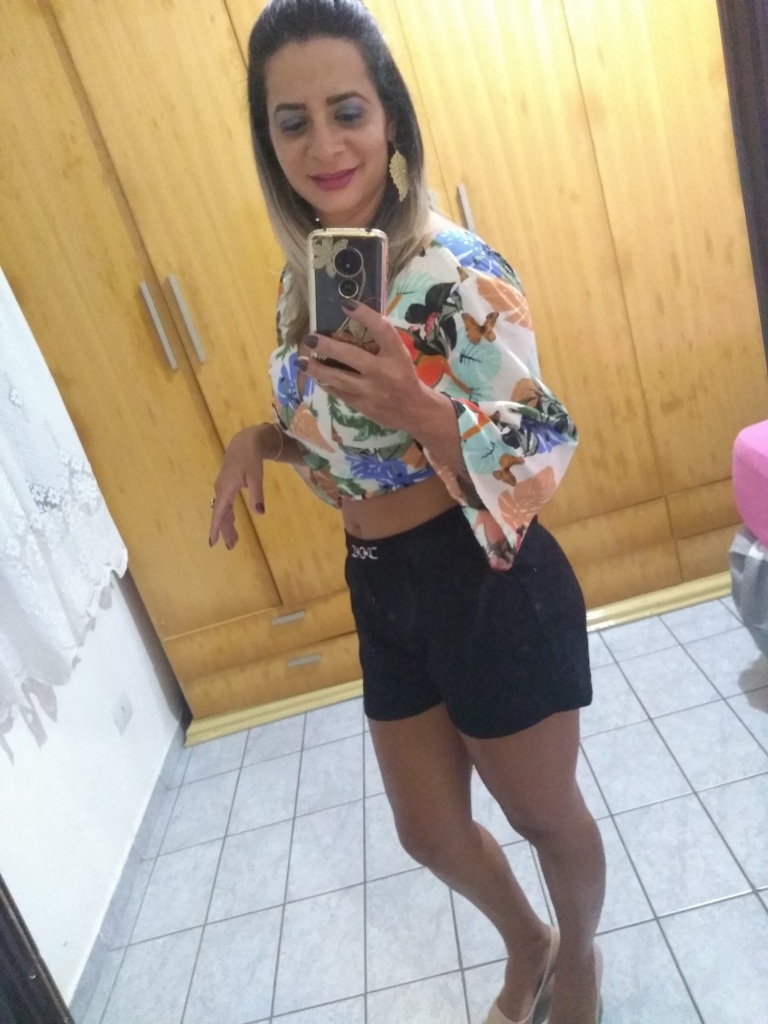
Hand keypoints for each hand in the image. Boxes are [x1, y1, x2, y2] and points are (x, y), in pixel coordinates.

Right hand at [208, 424, 273, 548]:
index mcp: (226, 490)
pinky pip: (225, 505)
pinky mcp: (226, 486)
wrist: (244, 443)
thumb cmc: (250, 458)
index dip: (216, 528)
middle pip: (221, 515)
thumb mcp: (256, 476)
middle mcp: (221, 490)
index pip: (219, 513)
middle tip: (231, 547)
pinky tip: (231, 522)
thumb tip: (260, 512)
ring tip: (233, 541)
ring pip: (223, 511)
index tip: (212, 542)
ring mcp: (222, 488)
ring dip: (227, 525)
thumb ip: (257, 494)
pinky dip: (228, 516)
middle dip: (225, 531)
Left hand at [300, 301, 428, 432]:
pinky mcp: (362, 405)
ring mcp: (371, 391)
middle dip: (327, 346)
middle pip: (351, 355)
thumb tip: (351, 322)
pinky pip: (338, 392)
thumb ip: (382, 343)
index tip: (346, 304)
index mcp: (397, 355)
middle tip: (310, 338)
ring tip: (301, 361)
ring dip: (317, 369)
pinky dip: (325, 383)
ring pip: (339, 378)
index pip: (382, 330)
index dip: (365, 314)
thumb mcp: (400, 356)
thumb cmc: (405, 377)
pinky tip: (314, 376)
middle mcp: (384, 372)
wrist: (415, 411)